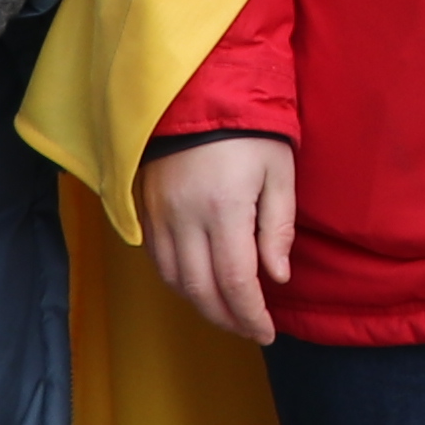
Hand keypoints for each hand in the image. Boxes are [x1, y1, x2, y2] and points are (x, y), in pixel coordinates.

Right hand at [142, 132, 297, 346]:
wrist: (198, 92)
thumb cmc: (250, 130)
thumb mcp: (279, 173)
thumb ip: (278, 228)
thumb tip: (276, 276)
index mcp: (223, 209)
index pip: (234, 281)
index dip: (250, 314)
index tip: (266, 332)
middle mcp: (184, 218)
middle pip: (200, 289)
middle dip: (227, 318)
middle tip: (251, 329)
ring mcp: (159, 215)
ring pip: (174, 280)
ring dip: (202, 305)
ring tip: (229, 312)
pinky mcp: (145, 209)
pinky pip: (158, 260)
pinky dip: (179, 282)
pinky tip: (201, 285)